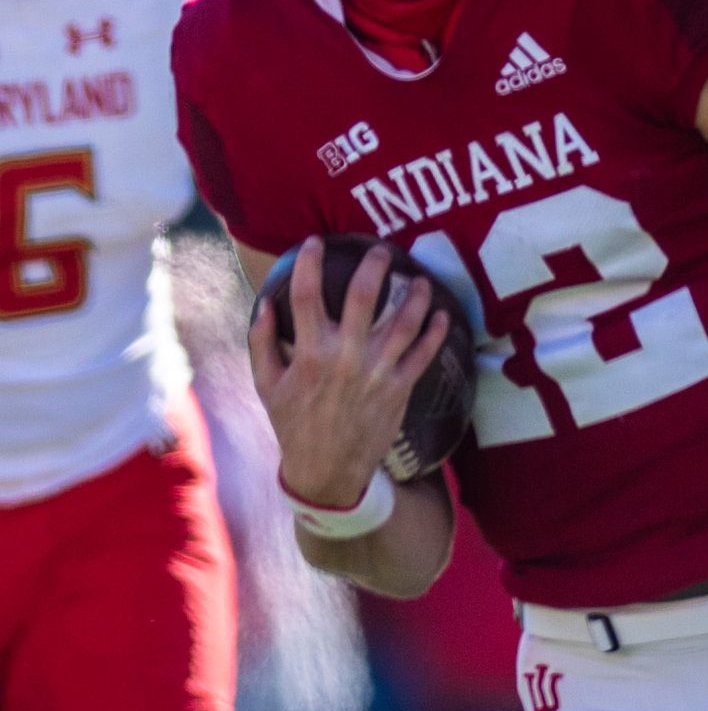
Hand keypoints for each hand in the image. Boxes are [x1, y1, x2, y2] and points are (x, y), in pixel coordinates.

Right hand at [249, 237, 447, 507]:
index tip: (315, 242)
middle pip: (365, 298)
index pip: (307, 297)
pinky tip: (441, 313)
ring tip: (420, 278)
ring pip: (405, 322)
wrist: (327, 469)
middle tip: (382, 249)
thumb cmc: (294, 423)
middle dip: (375, 266)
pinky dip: (436, 330)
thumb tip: (263, 304)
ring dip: (417, 295)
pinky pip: (425, 353)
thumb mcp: (267, 385)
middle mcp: (346, 357)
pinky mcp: (400, 387)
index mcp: (310, 354)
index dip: (309, 265)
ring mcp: (377, 372)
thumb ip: (262, 342)